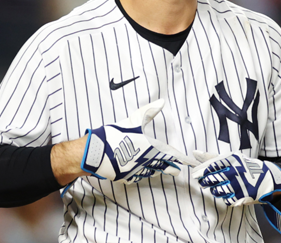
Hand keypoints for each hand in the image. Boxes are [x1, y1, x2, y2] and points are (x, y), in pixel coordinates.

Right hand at [81, 99, 197, 183]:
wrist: (95, 152)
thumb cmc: (115, 135)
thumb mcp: (133, 120)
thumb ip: (149, 111)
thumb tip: (161, 102)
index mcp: (150, 149)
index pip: (169, 154)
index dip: (177, 157)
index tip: (185, 160)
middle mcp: (146, 163)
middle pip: (163, 167)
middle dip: (170, 167)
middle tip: (175, 169)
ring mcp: (136, 172)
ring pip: (150, 172)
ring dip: (155, 170)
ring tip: (159, 169)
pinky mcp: (125, 178)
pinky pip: (137, 176)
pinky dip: (140, 173)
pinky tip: (140, 170)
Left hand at [191, 151, 280, 205]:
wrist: (267, 177)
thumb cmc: (245, 166)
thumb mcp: (231, 158)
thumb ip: (212, 157)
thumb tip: (195, 153)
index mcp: (231, 161)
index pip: (211, 167)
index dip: (201, 171)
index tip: (196, 174)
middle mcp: (235, 172)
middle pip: (212, 180)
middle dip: (205, 182)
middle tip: (204, 182)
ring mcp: (238, 185)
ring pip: (217, 191)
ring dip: (214, 190)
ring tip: (216, 187)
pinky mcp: (242, 197)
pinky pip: (226, 199)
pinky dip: (224, 197)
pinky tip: (227, 193)